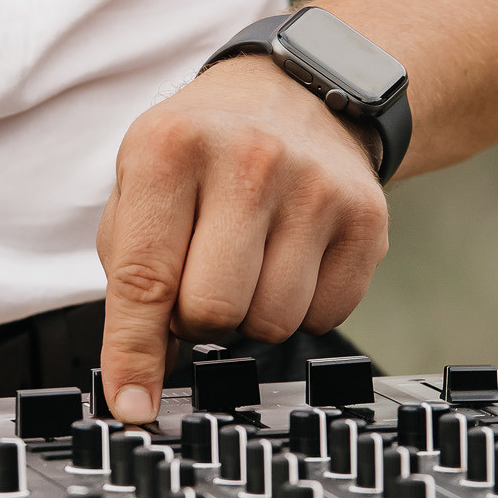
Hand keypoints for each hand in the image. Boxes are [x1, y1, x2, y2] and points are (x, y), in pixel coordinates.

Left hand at [97, 53, 388, 422]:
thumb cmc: (205, 149)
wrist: (300, 91)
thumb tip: (143, 369)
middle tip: (199, 284)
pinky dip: (300, 309)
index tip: (133, 406)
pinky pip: (325, 317)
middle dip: (197, 321)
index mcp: (170, 148)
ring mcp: (316, 189)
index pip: (145, 279)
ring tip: (247, 265)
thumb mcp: (140, 181)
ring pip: (271, 323)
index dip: (133, 355)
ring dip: (249, 317)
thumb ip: (130, 271)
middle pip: (213, 312)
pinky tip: (291, 261)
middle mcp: (248, 161)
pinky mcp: (367, 218)